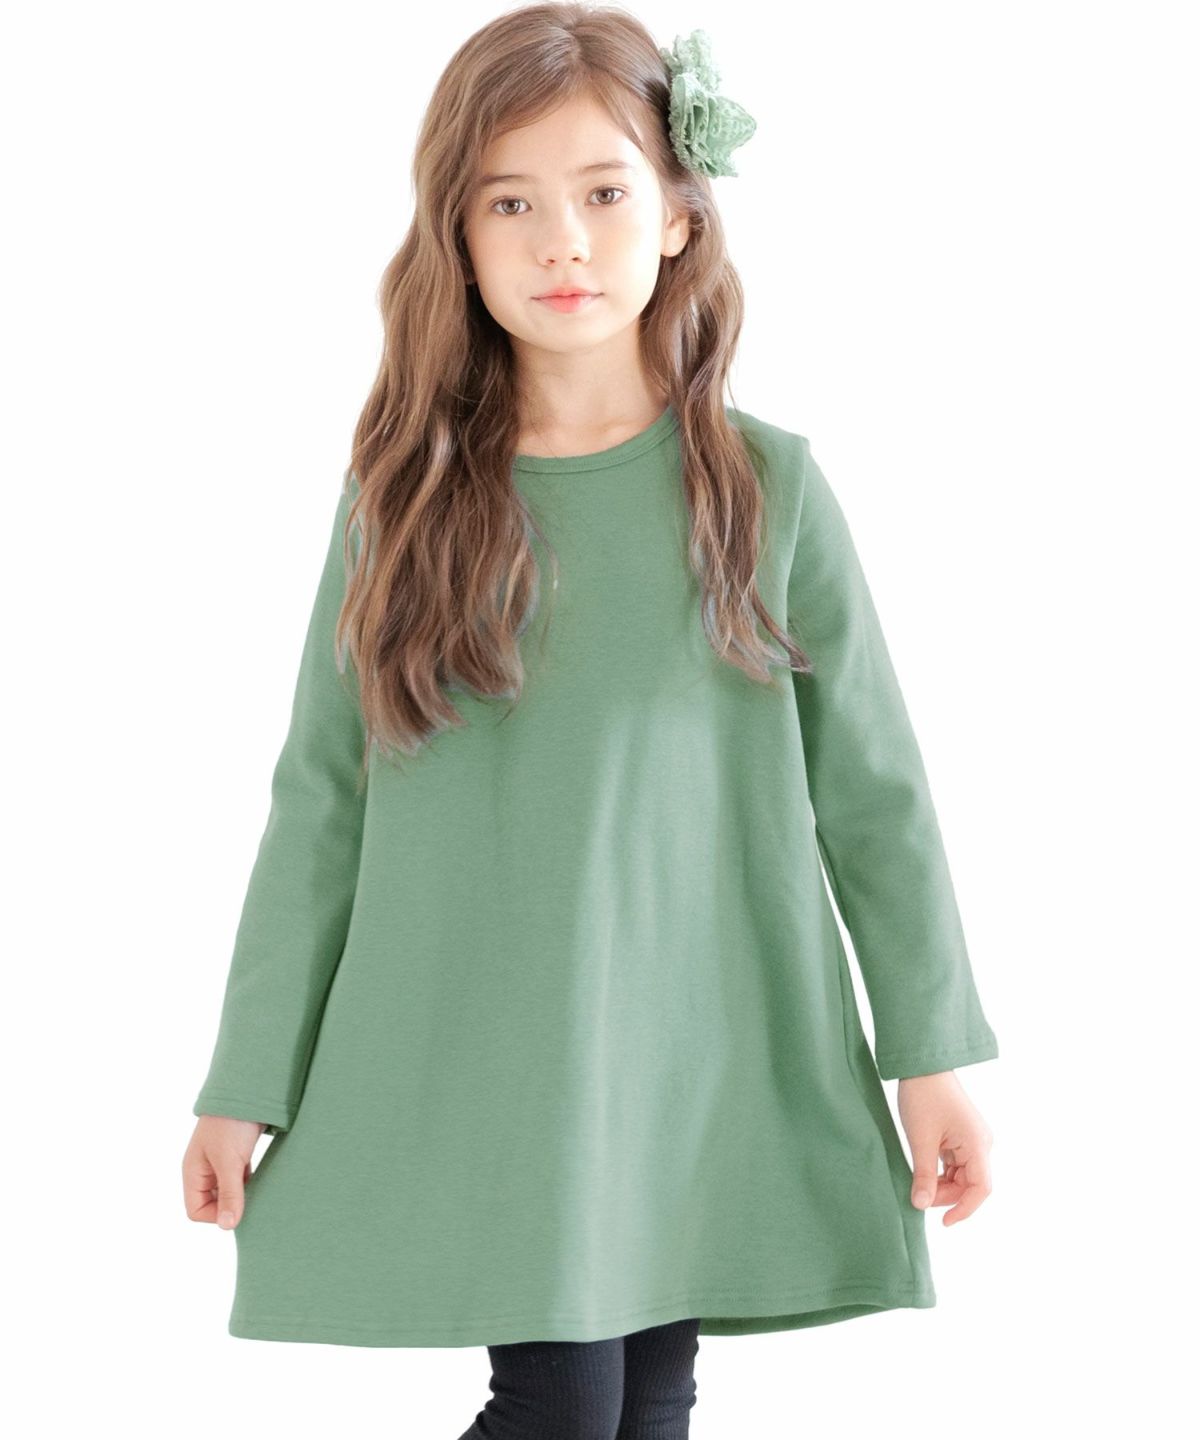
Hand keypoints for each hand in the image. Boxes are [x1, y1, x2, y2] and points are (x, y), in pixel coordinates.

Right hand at [182, 1115, 266, 1230]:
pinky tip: (264, 1179)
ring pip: (229, 1191)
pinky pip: (241, 1179)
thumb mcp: (230, 1161)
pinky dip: (251, 1182)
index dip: (215, 1215)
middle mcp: (204, 1170)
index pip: (196, 1210)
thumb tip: (228, 1226)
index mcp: (194, 1172)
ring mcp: (221, 1162)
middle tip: (253, 1201)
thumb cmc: (231, 1124)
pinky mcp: (238, 1154)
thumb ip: (230, 1194)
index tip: (238, 1207)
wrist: (248, 1088)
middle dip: (231, 1206)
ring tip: (260, 1189)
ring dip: (243, 1194)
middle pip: (212, 1203)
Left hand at [896, 1071, 993, 1225]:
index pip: (981, 1189)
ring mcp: (972, 1140)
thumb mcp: (920, 1139)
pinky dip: (940, 1173)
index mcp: (978, 1144)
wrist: (921, 1064)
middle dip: (946, 1195)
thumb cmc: (923, 1096)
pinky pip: (955, 1164)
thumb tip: (921, 1205)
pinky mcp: (961, 1136)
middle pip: (969, 1184)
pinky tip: (923, 1173)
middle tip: (917, 1196)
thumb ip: (924, 1175)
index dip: (964, 1209)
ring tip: (917, 1183)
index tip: (943, 1223)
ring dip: (942, 1185)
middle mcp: (981, 1143)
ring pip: (961, 1176)